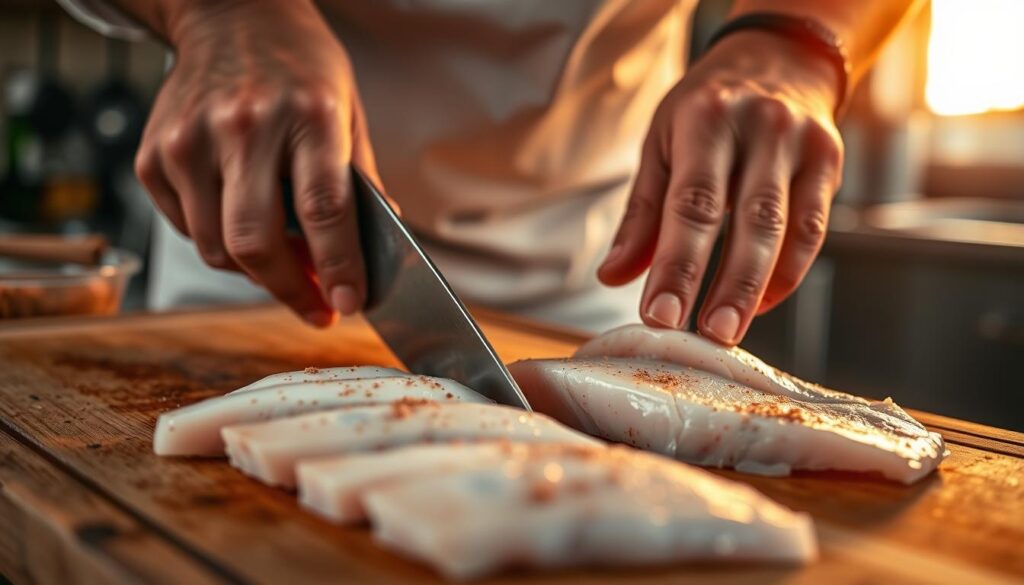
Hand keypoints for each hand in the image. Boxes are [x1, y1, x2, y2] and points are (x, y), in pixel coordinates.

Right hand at [134, 0, 377, 325]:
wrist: (231, 15)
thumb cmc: (300, 68)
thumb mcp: (349, 113)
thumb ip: (361, 184)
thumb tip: (373, 254)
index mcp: (309, 116)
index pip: (324, 210)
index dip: (337, 268)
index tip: (347, 304)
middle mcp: (245, 127)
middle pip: (256, 243)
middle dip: (290, 290)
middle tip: (316, 308)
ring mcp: (190, 140)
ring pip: (216, 248)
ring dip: (255, 272)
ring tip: (284, 260)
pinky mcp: (154, 155)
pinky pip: (188, 229)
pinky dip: (219, 241)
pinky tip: (241, 218)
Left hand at [599, 31, 843, 345]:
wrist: (776, 58)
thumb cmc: (706, 110)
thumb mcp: (661, 144)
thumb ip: (642, 214)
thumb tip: (614, 275)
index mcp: (705, 120)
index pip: (690, 204)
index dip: (676, 265)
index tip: (660, 315)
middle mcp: (760, 127)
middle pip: (748, 220)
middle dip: (728, 286)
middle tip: (709, 336)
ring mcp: (802, 142)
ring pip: (786, 228)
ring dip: (760, 288)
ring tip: (731, 331)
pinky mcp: (830, 160)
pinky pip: (813, 228)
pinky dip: (789, 271)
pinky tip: (762, 302)